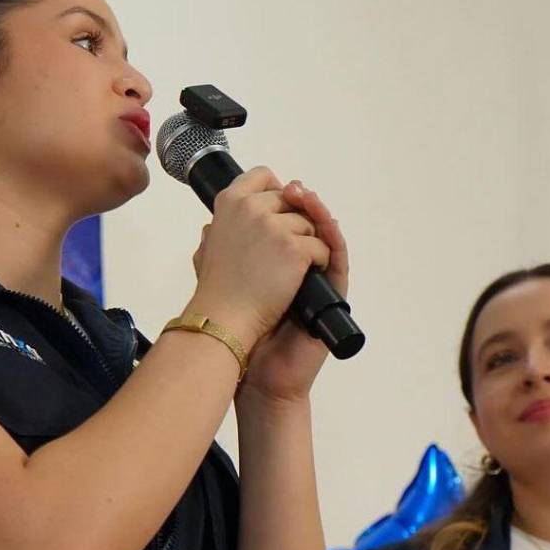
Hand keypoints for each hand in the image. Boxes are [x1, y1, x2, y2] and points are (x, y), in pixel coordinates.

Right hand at [185, 167, 331, 351]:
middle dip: (294, 223)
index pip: (262, 175)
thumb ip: (226, 222)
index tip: (278, 211)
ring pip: (310, 224)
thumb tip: (246, 203)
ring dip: (307, 245)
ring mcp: (275, 226)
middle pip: (292, 201)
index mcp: (229, 201)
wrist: (224, 319)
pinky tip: (303, 278)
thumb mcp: (210, 245)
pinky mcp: (294, 248)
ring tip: (289, 270)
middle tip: (284, 252)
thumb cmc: (217, 289)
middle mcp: (252, 207)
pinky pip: (321, 247)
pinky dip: (317, 264)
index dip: (275, 191)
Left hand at [237, 180, 347, 403]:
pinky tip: (326, 226)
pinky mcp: (331, 296)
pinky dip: (335, 240)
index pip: (285, 220)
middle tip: (292, 189)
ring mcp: (317, 279)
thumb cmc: (242, 329)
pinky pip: (339, 261)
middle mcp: (299, 266)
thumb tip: (209, 225)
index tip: (270, 184)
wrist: (251, 364)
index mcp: (276, 259)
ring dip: (320, 213)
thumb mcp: (225, 282)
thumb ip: (219, 255)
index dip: (281, 199)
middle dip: (301, 202)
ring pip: (326, 237)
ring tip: (306, 198)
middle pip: (307, 224)